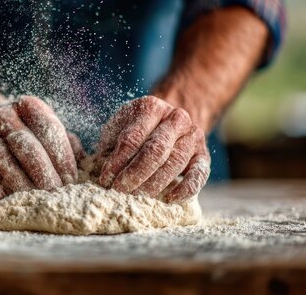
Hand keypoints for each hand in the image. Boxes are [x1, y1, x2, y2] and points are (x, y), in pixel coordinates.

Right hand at [0, 96, 80, 199]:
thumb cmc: (24, 131)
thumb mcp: (44, 128)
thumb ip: (65, 142)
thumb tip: (85, 163)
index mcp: (27, 106)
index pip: (49, 127)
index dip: (62, 155)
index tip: (72, 179)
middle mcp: (3, 117)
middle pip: (27, 145)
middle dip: (44, 171)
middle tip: (56, 192)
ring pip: (4, 160)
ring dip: (21, 182)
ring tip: (36, 199)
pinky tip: (1, 197)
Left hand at [92, 96, 210, 202]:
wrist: (168, 123)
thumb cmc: (136, 130)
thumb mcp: (118, 129)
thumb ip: (109, 146)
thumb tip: (102, 172)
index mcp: (150, 107)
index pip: (132, 138)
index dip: (117, 162)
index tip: (105, 180)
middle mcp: (176, 117)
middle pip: (155, 150)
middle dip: (135, 174)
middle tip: (120, 191)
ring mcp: (193, 135)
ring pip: (174, 163)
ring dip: (154, 184)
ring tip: (136, 198)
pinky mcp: (203, 155)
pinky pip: (198, 174)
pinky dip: (185, 189)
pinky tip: (169, 199)